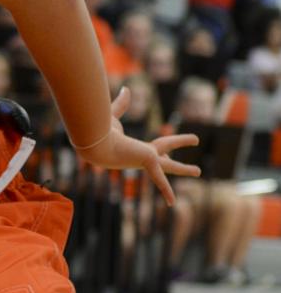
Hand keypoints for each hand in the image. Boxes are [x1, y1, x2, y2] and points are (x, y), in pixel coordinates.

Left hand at [74, 87, 199, 205]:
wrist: (93, 142)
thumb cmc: (98, 131)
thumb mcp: (113, 115)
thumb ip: (121, 104)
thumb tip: (126, 89)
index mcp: (136, 148)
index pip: (156, 148)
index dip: (167, 147)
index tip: (171, 151)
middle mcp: (141, 157)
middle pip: (165, 158)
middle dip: (178, 162)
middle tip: (193, 167)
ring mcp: (145, 161)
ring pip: (169, 167)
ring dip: (183, 170)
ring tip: (198, 171)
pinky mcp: (148, 162)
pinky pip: (160, 180)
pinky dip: (166, 191)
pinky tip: (172, 204)